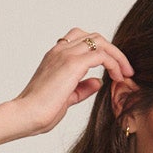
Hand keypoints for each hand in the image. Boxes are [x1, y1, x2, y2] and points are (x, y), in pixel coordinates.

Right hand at [13, 27, 134, 135]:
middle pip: (94, 37)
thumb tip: (97, 82)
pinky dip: (113, 63)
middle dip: (113, 51)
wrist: (26, 115)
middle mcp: (60, 50)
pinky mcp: (72, 63)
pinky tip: (118, 77)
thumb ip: (82, 88)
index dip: (101, 51)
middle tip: (125, 70)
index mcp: (56, 55)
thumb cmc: (41, 111)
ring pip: (100, 42)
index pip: (83, 40)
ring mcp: (66, 54)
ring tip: (126, 73)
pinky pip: (101, 55)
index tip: (114, 70)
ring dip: (117, 55)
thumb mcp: (67, 97)